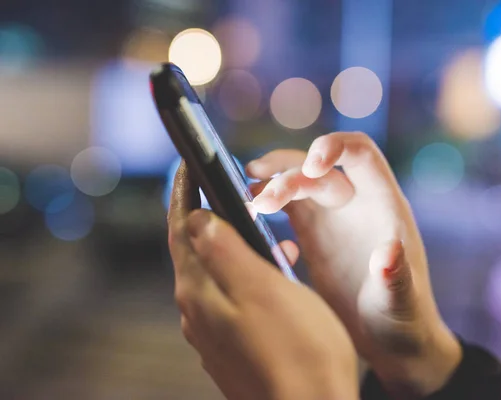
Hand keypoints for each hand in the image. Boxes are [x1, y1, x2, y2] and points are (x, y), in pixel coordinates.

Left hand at [167, 162, 358, 399]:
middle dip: (204, 215)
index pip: (180, 230)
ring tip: (260, 226)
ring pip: (215, 274)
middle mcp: (198, 314)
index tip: (188, 164)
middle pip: (193, 251)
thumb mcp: (264, 289)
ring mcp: (215, 333)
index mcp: (201, 293)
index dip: (183, 194)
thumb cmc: (300, 350)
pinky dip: (246, 272)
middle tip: (220, 187)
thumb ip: (226, 251)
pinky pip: (231, 297)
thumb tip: (196, 218)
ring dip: (232, 244)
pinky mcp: (234, 346)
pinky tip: (275, 272)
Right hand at [247, 132, 461, 396]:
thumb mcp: (399, 303)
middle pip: (319, 168)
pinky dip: (268, 201)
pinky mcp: (313, 233)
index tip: (309, 165)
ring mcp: (333, 216)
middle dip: (289, 175)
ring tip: (247, 198)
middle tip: (260, 199)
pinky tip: (248, 210)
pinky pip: (288, 205)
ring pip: (299, 181)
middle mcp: (356, 202)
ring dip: (272, 183)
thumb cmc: (402, 320)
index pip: (361, 154)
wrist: (388, 340)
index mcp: (384, 206)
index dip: (335, 148)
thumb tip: (388, 253)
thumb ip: (395, 278)